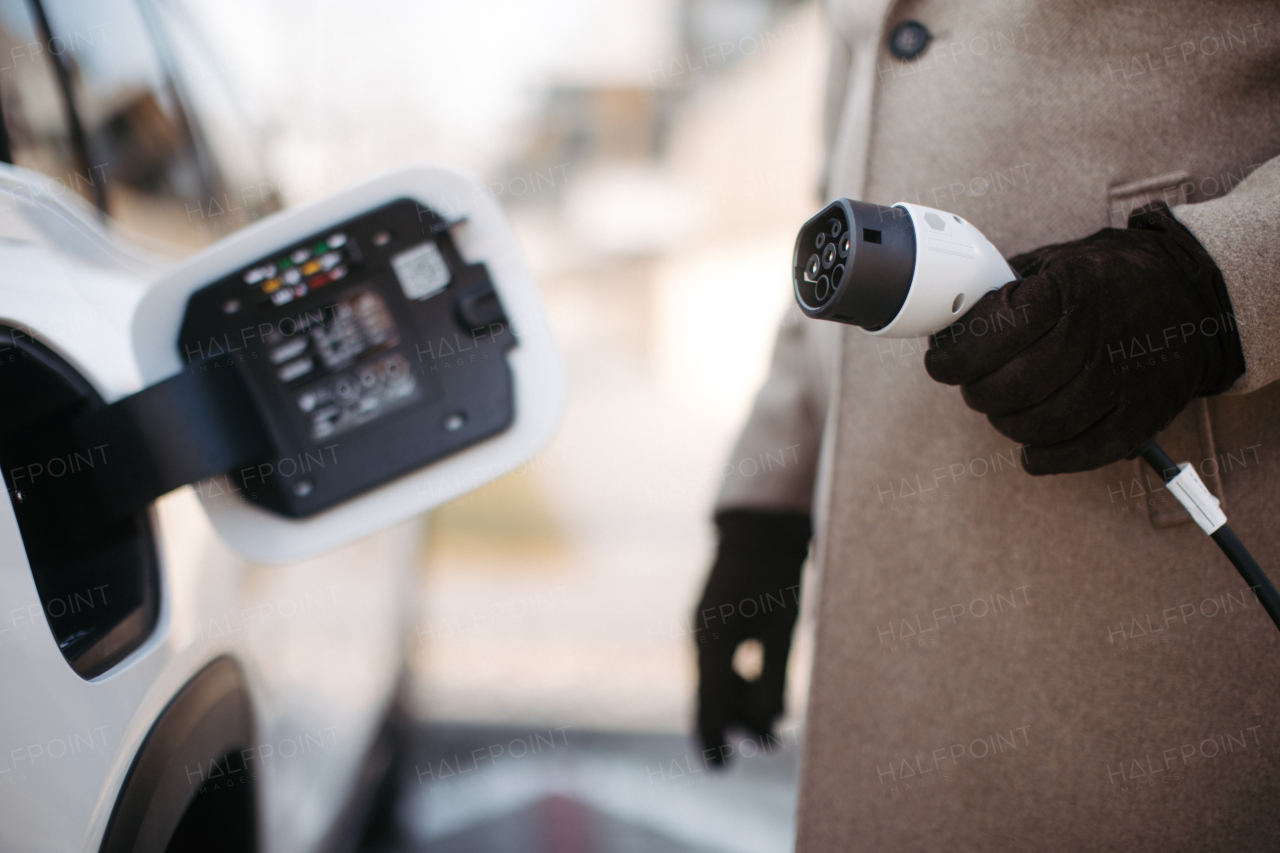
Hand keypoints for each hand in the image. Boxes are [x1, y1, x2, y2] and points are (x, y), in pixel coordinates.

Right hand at [694, 509, 809, 764]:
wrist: (760, 527)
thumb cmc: (777, 574)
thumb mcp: (784, 627)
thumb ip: (774, 676)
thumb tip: (770, 722)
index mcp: (715, 638)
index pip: (708, 701)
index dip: (713, 738)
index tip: (720, 769)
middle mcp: (701, 635)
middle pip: (712, 695)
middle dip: (739, 722)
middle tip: (774, 744)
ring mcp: (703, 627)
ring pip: (714, 680)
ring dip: (739, 702)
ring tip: (774, 721)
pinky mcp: (710, 621)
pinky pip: (717, 662)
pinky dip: (736, 680)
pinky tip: (759, 685)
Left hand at [924, 202, 1243, 474]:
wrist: (1192, 291)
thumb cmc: (1106, 279)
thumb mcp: (1053, 262)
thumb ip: (1003, 290)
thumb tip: (948, 326)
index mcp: (1068, 290)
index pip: (992, 336)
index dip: (955, 358)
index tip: (941, 364)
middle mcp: (1097, 335)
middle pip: (1013, 386)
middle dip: (978, 392)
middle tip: (973, 387)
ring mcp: (1124, 379)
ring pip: (1042, 424)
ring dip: (1008, 424)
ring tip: (1003, 410)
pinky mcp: (1143, 414)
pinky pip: (1084, 451)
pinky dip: (1048, 457)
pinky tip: (1032, 449)